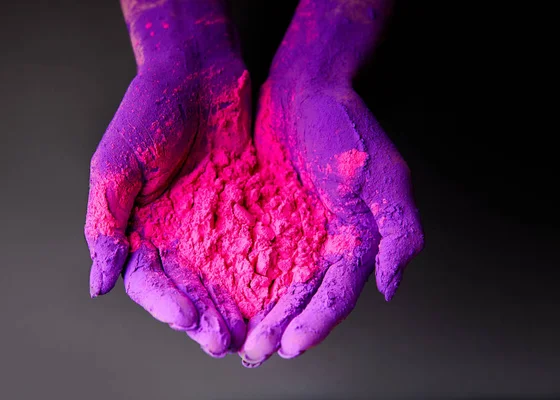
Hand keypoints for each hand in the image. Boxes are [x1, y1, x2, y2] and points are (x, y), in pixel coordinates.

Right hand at [85, 1, 248, 356]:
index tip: (186, 319)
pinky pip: (256, 246)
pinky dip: (264, 272)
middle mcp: (178, 235)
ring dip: (235, 306)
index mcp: (141, 230)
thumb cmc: (147, 113)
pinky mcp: (247, 208)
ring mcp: (214, 224)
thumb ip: (105, 224)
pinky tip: (277, 293)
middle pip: (190, 289)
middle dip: (205, 317)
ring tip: (250, 332)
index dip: (166, 304)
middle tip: (224, 342)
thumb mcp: (115, 166)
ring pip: (224, 277)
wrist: (197, 73)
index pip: (150, 281)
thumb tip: (98, 285)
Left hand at [239, 75, 423, 365]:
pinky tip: (220, 296)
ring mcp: (291, 231)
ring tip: (235, 336)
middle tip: (255, 351)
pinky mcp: (263, 215)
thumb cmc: (347, 128)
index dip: (315, 323)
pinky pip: (249, 253)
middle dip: (281, 326)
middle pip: (302, 297)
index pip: (336, 294)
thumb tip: (390, 287)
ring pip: (273, 283)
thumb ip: (397, 231)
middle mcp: (322, 244)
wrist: (304, 89)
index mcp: (355, 242)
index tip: (291, 346)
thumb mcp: (384, 176)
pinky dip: (237, 278)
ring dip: (257, 312)